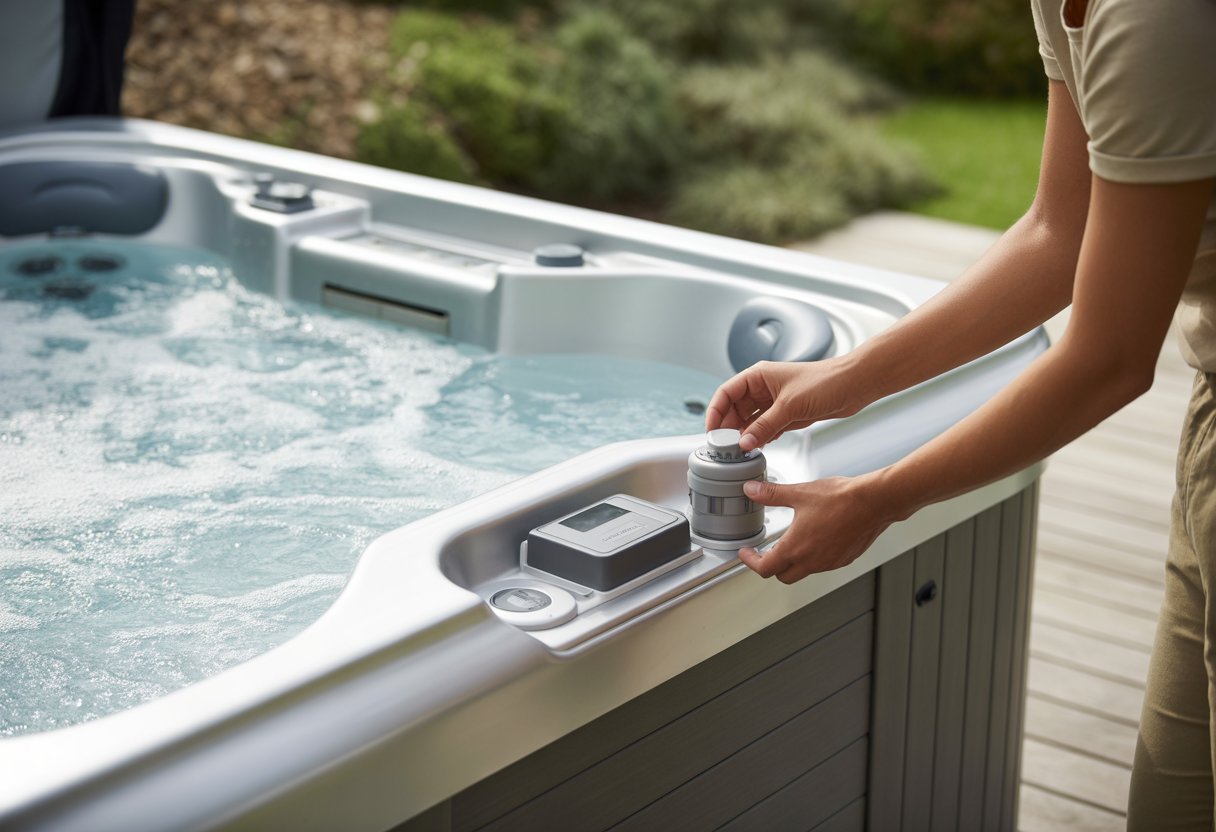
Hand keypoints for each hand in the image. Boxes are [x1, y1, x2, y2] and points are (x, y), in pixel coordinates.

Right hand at [705, 358, 860, 451]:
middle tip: (724, 447)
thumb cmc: (825, 382)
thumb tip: (744, 443)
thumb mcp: (789, 406)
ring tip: (738, 452)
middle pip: (735, 409)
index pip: (726, 393)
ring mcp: (774, 402)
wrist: (854, 385)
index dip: (715, 411)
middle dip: (728, 428)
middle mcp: (763, 388)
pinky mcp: (786, 414)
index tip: (711, 431)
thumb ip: (764, 426)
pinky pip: (765, 428)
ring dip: (744, 435)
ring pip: (749, 421)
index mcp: (758, 376)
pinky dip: (759, 438)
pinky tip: (756, 448)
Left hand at [737, 474, 899, 583]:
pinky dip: (813, 558)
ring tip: (792, 541)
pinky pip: (823, 565)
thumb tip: (752, 491)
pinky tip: (816, 539)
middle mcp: (812, 561)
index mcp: (796, 548)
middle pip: (782, 576)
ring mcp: (829, 563)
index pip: (765, 568)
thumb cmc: (842, 499)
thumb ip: (771, 494)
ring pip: (804, 571)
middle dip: (771, 566)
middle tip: (766, 552)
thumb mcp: (799, 493)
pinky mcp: (844, 559)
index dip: (750, 562)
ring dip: (793, 562)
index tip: (747, 553)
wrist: (875, 502)